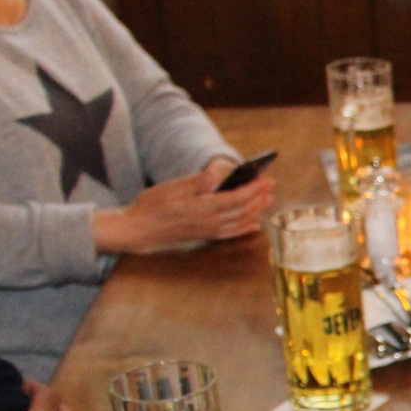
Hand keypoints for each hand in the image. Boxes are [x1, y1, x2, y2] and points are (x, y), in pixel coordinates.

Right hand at [92, 164, 274, 253]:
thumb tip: (215, 173)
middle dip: (259, 197)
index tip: (266, 179)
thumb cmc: (151, 206)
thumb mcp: (171, 188)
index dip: (254, 189)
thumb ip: (196, 183)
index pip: (237, 198)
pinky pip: (231, 233)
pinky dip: (245, 228)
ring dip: (256, 211)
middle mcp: (210, 222)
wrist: (139, 230)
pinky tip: (254, 225)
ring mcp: (209, 231)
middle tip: (272, 185)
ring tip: (267, 200)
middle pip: (243, 210)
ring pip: (240, 222)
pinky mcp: (205, 236)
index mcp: (203, 208)